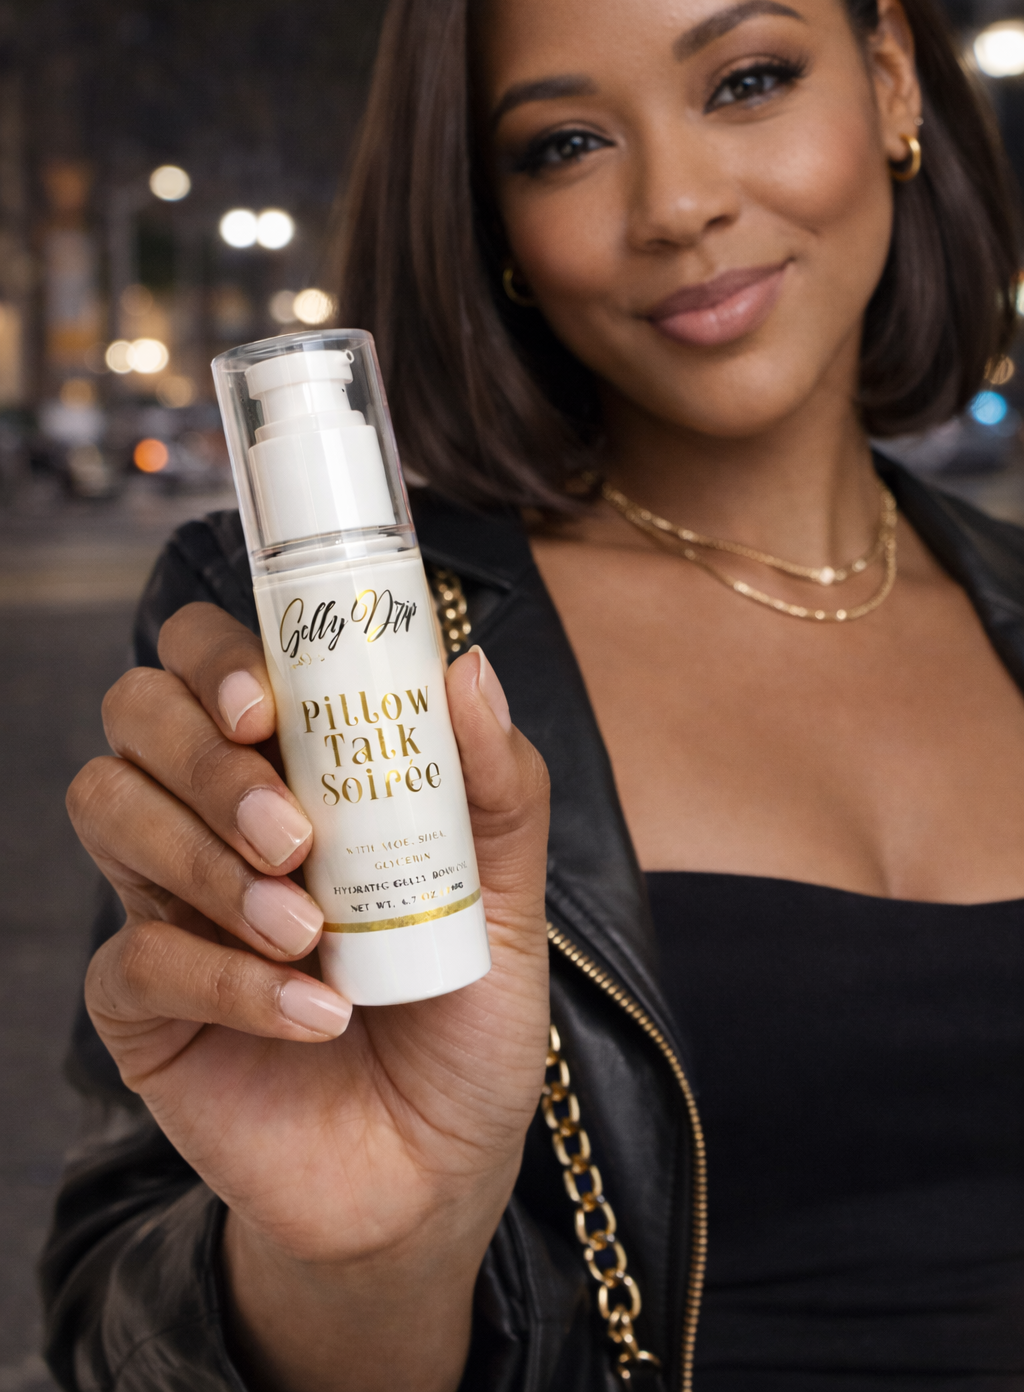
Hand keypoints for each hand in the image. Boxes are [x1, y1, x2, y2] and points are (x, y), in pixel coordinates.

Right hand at [67, 602, 550, 1390]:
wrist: (435, 1167)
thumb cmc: (463, 1010)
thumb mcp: (508, 899)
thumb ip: (497, 785)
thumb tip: (469, 666)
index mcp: (291, 764)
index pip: (212, 658)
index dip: (218, 657)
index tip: (268, 705)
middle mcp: (212, 814)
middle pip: (138, 713)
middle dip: (206, 760)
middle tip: (291, 832)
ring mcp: (165, 901)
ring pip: (109, 806)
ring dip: (205, 860)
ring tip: (306, 930)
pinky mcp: (140, 1004)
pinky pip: (135, 955)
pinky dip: (227, 980)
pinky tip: (312, 1014)